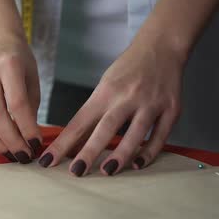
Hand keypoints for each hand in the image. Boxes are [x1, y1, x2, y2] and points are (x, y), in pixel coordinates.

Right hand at [0, 30, 42, 163]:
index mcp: (8, 64)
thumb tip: (28, 138)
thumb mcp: (31, 76)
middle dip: (11, 140)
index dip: (26, 128)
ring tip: (9, 153)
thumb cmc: (17, 59)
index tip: (35, 144)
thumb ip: (30, 105)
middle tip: (23, 155)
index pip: (17, 103)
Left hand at [38, 39, 183, 175]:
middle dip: (89, 151)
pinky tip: (137, 164)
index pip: (78, 122)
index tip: (47, 161)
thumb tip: (73, 146)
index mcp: (105, 92)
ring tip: (107, 172)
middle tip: (76, 172)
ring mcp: (150, 103)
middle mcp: (127, 97)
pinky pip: (160, 134)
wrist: (161, 46)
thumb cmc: (127, 71)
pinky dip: (149, 151)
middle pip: (105, 127)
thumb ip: (92, 116)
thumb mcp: (104, 87)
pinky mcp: (171, 108)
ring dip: (121, 154)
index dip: (62, 143)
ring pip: (135, 132)